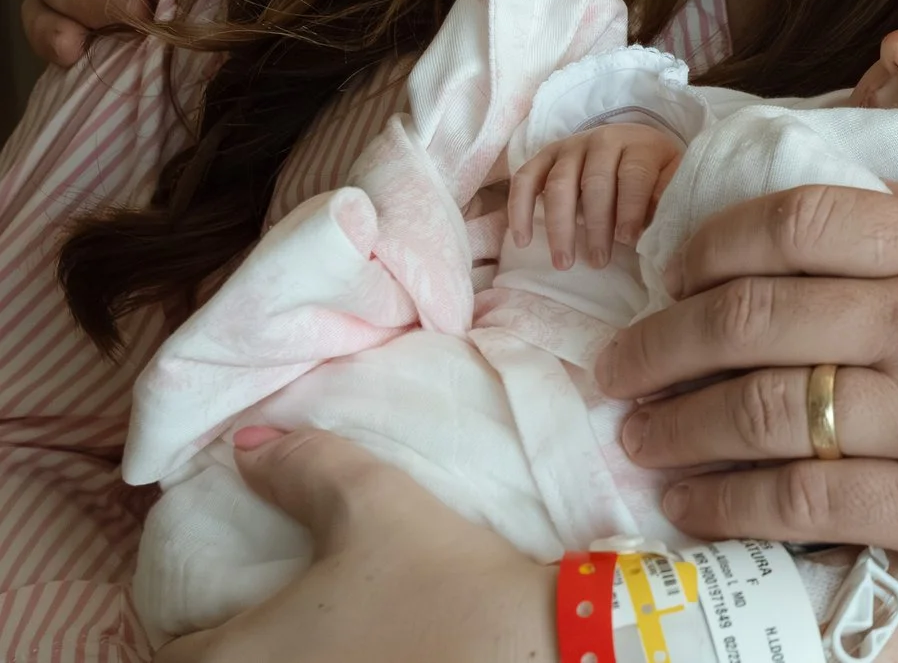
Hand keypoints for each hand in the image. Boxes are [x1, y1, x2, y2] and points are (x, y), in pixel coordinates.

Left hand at [156, 426, 554, 662]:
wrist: (538, 646)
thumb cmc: (439, 578)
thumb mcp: (373, 500)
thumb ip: (303, 465)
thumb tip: (247, 444)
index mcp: (241, 660)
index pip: (170, 654)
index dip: (186, 618)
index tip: (220, 590)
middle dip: (229, 645)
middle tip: (262, 607)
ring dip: (280, 654)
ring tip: (316, 628)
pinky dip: (325, 661)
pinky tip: (364, 645)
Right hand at [509, 122, 684, 267]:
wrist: (632, 144)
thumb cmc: (654, 174)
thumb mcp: (671, 181)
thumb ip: (668, 199)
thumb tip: (664, 228)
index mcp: (640, 145)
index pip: (634, 174)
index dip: (630, 208)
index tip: (628, 240)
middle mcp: (604, 140)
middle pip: (595, 181)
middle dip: (596, 224)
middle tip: (598, 261)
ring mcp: (571, 146)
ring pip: (559, 183)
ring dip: (559, 226)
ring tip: (564, 263)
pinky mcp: (546, 155)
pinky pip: (525, 179)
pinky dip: (520, 208)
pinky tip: (522, 240)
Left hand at [597, 184, 897, 614]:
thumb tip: (880, 200)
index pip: (800, 220)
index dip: (712, 243)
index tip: (672, 267)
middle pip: (755, 316)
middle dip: (662, 341)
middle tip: (615, 363)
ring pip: (765, 412)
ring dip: (680, 427)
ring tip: (636, 439)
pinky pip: (809, 502)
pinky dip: (732, 505)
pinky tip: (695, 509)